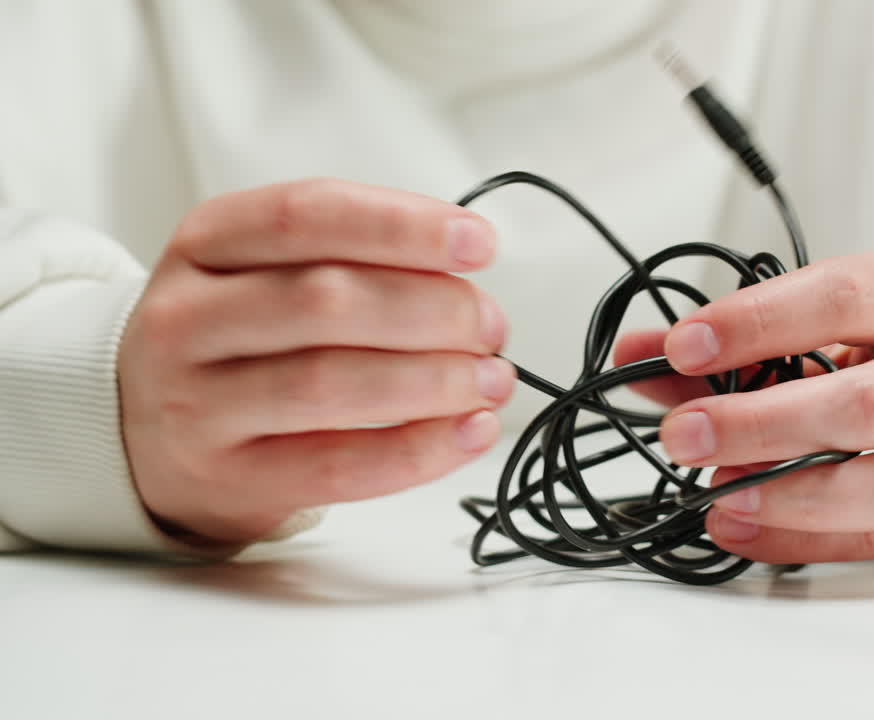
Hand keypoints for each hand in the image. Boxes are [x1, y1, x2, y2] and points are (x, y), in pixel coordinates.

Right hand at [118, 179, 514, 543]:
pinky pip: (340, 466)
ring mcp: (198, 404)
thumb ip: (352, 258)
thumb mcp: (262, 270)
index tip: (478, 244)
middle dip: (434, 310)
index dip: (403, 226)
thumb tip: (467, 280)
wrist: (138, 429)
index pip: (307, 215)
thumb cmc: (233, 339)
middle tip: (491, 325)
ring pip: (333, 383)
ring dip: (435, 380)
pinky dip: (420, 449)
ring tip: (491, 379)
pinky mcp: (229, 479)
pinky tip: (469, 432)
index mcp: (205, 243)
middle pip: (327, 300)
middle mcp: (187, 318)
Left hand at [615, 249, 873, 563]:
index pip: (848, 295)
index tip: (682, 346)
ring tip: (715, 494)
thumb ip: (766, 335)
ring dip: (793, 494)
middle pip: (870, 400)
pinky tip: (751, 530)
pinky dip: (815, 540)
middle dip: (763, 422)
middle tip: (682, 434)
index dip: (759, 322)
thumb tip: (646, 354)